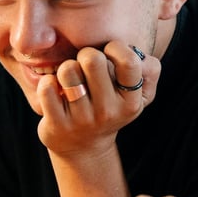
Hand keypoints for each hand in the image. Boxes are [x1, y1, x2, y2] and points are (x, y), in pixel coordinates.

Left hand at [35, 41, 160, 157]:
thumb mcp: (138, 96)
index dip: (116, 48)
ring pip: (68, 70)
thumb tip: (142, 54)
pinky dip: (47, 82)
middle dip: (86, 54)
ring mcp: (82, 120)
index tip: (108, 54)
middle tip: (85, 65)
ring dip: (66, 68)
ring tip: (70, 79)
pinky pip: (47, 87)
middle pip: (93, 59)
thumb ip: (150, 71)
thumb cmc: (111, 109)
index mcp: (131, 103)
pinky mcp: (58, 124)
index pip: (129, 62)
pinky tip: (55, 90)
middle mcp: (108, 112)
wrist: (84, 149)